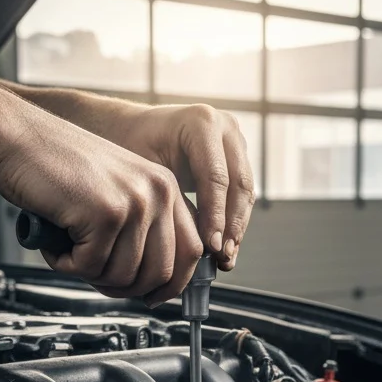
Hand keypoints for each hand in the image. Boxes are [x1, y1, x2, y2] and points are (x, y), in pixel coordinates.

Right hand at [0, 104, 202, 304]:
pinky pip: (91, 266)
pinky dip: (67, 264)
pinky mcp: (105, 213)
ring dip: (90, 275)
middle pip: (161, 273)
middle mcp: (158, 192)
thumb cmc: (58, 168)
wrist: (18, 138)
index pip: (192, 251)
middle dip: (126, 289)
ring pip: (124, 275)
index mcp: (166, 188)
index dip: (172, 284)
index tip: (152, 297)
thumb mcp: (115, 193)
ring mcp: (134, 202)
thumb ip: (140, 229)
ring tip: (69, 249)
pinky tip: (56, 242)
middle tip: (96, 278)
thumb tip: (154, 283)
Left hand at [106, 104, 254, 271]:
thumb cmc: (134, 146)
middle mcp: (225, 128)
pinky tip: (226, 247)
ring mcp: (235, 142)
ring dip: (238, 227)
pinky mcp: (238, 159)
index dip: (216, 215)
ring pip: (246, 192)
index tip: (210, 246)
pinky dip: (235, 222)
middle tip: (222, 256)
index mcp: (201, 123)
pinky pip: (242, 195)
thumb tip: (195, 243)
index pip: (216, 177)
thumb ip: (173, 199)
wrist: (136, 129)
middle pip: (239, 184)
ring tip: (226, 258)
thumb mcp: (147, 169)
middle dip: (233, 225)